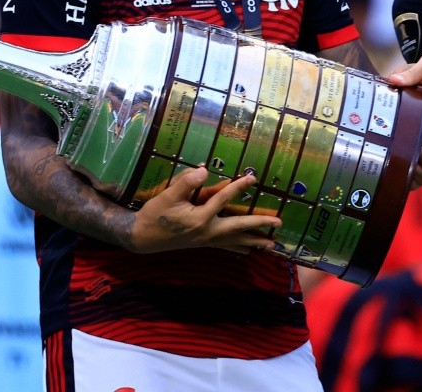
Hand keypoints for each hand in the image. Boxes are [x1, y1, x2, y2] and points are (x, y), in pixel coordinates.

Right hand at [129, 166, 281, 253]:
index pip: (223, 199)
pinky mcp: (202, 243)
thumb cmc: (155, 215)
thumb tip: (204, 170)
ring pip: (235, 241)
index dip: (238, 187)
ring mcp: (205, 240)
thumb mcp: (167, 195)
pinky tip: (248, 251)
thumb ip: (185, 182)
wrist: (142, 237)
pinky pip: (225, 246)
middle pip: (238, 227)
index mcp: (200, 218)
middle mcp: (207, 232)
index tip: (252, 177)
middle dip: (259, 224)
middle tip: (279, 223)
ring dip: (254, 241)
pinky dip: (238, 247)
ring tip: (272, 245)